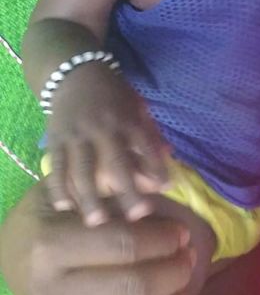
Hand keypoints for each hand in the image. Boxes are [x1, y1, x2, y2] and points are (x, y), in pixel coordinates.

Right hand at [0, 182, 193, 294]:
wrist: (8, 254)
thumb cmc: (44, 215)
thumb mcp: (68, 191)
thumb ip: (109, 188)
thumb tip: (157, 180)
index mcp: (53, 244)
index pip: (122, 243)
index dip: (160, 239)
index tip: (181, 232)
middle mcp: (54, 286)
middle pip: (130, 286)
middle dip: (170, 272)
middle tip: (189, 255)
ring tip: (182, 276)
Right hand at [45, 62, 168, 225]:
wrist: (74, 73)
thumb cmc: (112, 94)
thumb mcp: (136, 105)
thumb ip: (150, 132)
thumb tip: (168, 156)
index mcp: (127, 119)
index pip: (144, 144)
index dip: (155, 165)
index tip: (164, 188)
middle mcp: (103, 128)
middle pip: (116, 163)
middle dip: (127, 190)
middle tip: (137, 217)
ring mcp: (77, 134)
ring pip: (83, 169)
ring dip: (90, 196)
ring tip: (97, 222)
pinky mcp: (55, 139)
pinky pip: (57, 166)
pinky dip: (59, 186)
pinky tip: (64, 206)